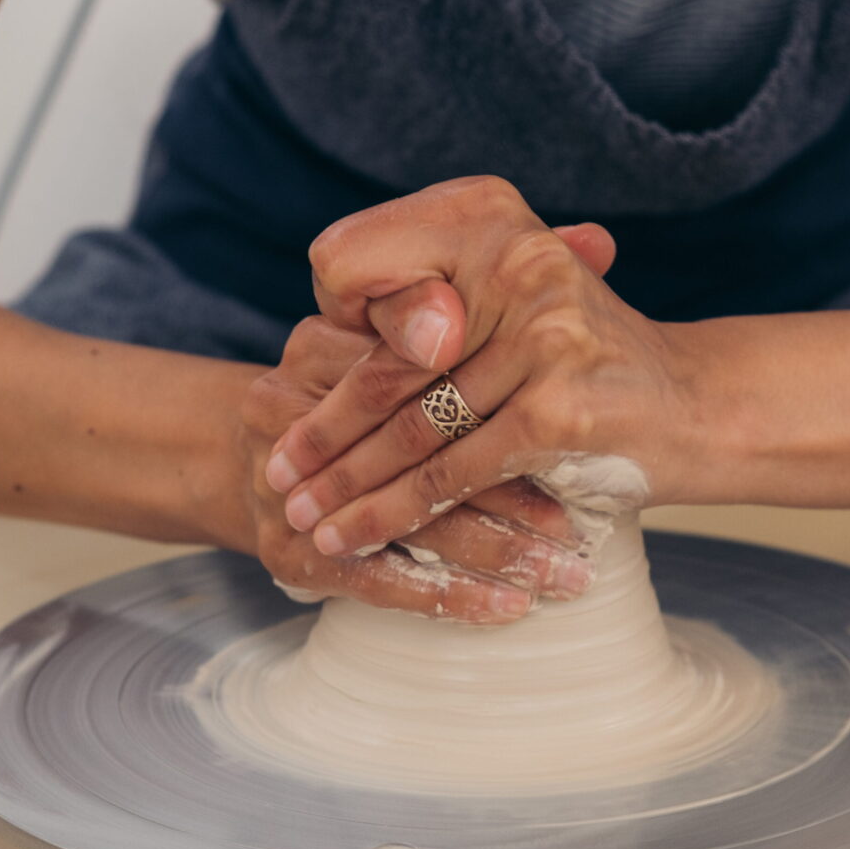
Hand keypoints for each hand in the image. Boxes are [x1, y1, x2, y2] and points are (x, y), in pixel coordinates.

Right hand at [238, 314, 596, 620]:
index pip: (423, 371)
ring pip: (412, 521)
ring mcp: (288, 483)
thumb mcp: (390, 329)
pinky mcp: (291, 548)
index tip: (575, 427)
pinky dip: (449, 596)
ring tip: (567, 575)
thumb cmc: (348, 388)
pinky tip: (507, 608)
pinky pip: (379, 576)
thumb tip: (602, 240)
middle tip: (586, 526)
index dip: (501, 399)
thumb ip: (477, 290)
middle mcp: (294, 406)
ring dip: (497, 553)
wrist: (247, 456)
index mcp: (326, 343)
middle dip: (515, 494)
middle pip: (424, 451)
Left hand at [265, 178, 693, 557]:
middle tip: (275, 470)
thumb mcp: (517, 301)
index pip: (361, 266)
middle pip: (389, 363)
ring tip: (302, 515)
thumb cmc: (592, 360)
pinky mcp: (557, 405)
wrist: (699, 405)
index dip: (332, 333)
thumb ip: (438, 305)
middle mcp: (515, 260)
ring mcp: (541, 333)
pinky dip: (394, 512)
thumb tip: (325, 332)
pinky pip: (451, 471)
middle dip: (325, 428)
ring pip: (413, 426)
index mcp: (491, 218)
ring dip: (348, 483)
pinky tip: (352, 540)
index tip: (299, 379)